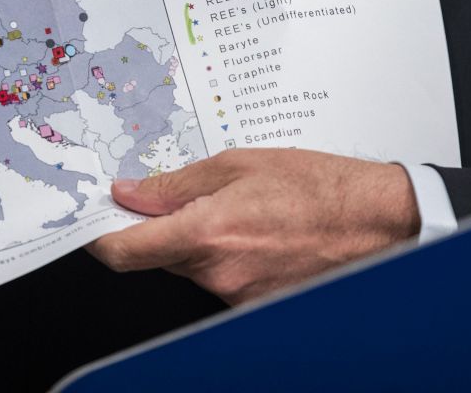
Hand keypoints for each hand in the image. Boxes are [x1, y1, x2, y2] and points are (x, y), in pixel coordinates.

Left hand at [87, 149, 420, 305]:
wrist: (378, 222)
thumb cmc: (321, 188)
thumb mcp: (240, 163)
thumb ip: (177, 182)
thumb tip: (130, 192)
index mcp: (207, 233)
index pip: (126, 251)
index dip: (100, 236)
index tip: (92, 220)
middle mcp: (218, 274)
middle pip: (160, 257)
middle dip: (164, 227)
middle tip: (189, 193)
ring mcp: (238, 297)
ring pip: (194, 267)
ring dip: (203, 239)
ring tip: (245, 209)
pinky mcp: (256, 307)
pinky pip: (224, 280)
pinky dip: (231, 256)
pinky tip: (261, 231)